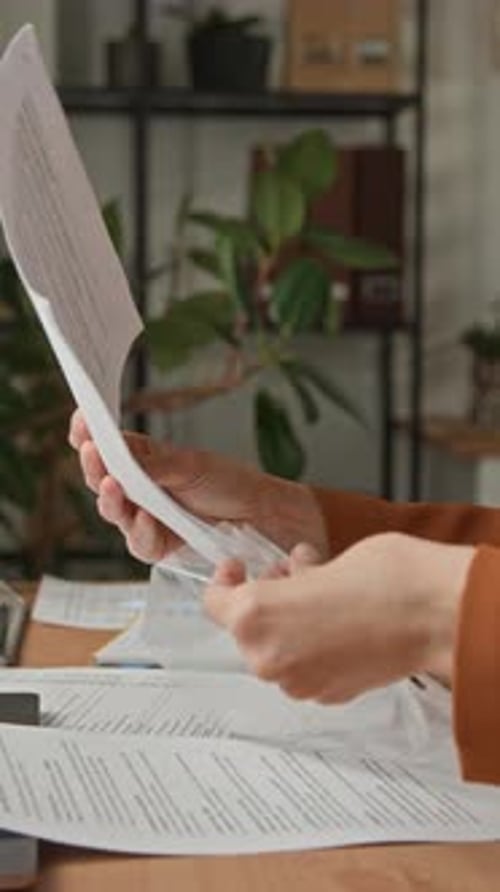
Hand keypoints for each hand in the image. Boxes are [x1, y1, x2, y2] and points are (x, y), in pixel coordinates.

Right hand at [68, 409, 327, 562]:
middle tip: (92, 452)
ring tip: (114, 486)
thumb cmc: (229, 483)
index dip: (89, 437)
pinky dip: (141, 531)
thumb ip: (151, 460)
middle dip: (95, 467)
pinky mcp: (160, 546)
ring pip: (115, 514)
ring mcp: (147, 519)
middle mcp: (138, 491)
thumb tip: (114, 445)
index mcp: (143, 462)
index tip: (80, 423)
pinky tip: (147, 519)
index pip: (107, 449)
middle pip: (103, 481)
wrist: (264, 516)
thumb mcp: (189, 464)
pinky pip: (140, 543)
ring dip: (111, 500)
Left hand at [205, 532, 474, 702]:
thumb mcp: (321, 561)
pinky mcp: (328, 696)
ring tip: (324, 600)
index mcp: (255, 615)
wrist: (432, 613)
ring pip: (276, 652)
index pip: (214, 602)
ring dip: (290, 627)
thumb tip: (294, 575)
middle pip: (246, 629)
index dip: (226, 579)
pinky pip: (304, 671)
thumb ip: (293, 576)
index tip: (240, 568)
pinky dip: (314, 651)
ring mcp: (298, 682)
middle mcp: (268, 656)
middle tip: (292, 575)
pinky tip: (341, 628)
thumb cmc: (382, 578)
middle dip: (266, 601)